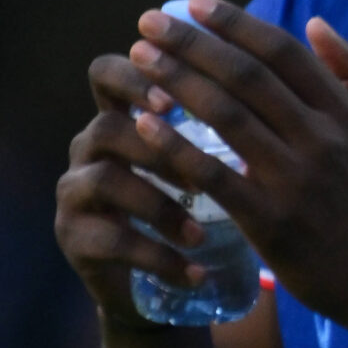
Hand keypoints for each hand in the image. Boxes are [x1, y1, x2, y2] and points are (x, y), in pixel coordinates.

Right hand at [54, 52, 214, 329]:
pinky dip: (158, 257)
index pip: (107, 74)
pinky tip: (196, 273)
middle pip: (107, 127)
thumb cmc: (187, 199)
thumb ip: (219, 118)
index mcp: (120, 115)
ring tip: (201, 234)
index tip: (174, 101)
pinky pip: (111, 241)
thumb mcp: (199, 157)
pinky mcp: (73, 238)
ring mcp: (74, 192)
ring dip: (160, 208)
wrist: (157, 271)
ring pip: (106, 181)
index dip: (134, 80)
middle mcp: (89, 146)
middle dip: (157, 148)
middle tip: (199, 175)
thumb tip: (274, 76)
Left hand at [122, 0, 347, 337]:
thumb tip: (315, 24)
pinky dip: (177, 146)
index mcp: (346, 113)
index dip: (236, 23)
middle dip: (192, 43)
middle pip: (246, 75)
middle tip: (149, 22)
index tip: (196, 4)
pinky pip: (214, 174)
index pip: (283, 52)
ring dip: (176, 81)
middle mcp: (321, 137)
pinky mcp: (272, 221)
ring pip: (226, 116)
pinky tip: (146, 123)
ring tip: (139, 60)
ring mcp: (295, 179)